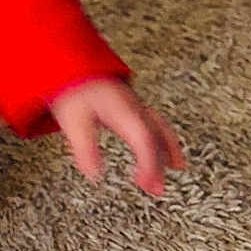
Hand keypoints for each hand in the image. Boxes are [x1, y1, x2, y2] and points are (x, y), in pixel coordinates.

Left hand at [48, 77, 184, 197]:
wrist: (73, 62)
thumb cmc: (73, 89)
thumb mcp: (73, 120)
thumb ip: (84, 148)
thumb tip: (93, 174)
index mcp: (123, 110)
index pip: (144, 140)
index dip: (149, 163)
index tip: (146, 184)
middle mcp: (134, 107)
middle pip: (155, 136)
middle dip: (159, 163)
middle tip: (157, 188)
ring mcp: (136, 104)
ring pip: (160, 127)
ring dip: (169, 149)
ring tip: (177, 167)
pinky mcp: (132, 104)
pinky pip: (155, 121)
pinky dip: (163, 137)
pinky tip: (162, 145)